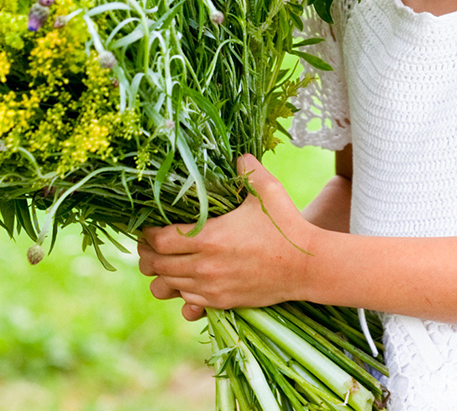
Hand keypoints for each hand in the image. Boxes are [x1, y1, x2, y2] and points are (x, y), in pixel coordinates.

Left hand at [137, 154, 317, 320]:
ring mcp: (212, 288)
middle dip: (148, 254)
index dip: (147, 234)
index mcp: (208, 238)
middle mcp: (204, 266)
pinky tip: (186, 278)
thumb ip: (248, 169)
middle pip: (157, 265)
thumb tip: (238, 154)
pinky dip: (181, 290)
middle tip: (149, 245)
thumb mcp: (267, 191)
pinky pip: (187, 301)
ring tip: (163, 262)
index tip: (148, 227)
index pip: (159, 240)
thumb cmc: (286, 226)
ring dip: (161, 274)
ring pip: (167, 286)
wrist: (308, 266)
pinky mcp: (222, 302)